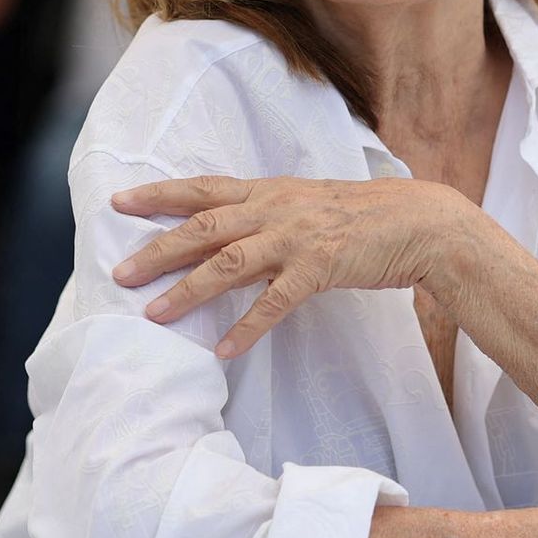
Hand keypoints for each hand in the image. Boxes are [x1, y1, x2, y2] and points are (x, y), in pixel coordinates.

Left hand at [111, 175, 472, 355]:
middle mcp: (277, 208)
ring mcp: (298, 236)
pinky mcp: (321, 265)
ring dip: (189, 289)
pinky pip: (276, 300)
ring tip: (155, 314)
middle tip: (121, 272)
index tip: (119, 203)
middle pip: (204, 226)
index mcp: (271, 190)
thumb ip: (267, 220)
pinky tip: (225, 348)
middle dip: (158, 249)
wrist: (418, 220)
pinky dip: (248, 325)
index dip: (160, 195)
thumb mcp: (308, 206)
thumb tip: (227, 243)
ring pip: (230, 261)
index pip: (204, 189)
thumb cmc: (363, 215)